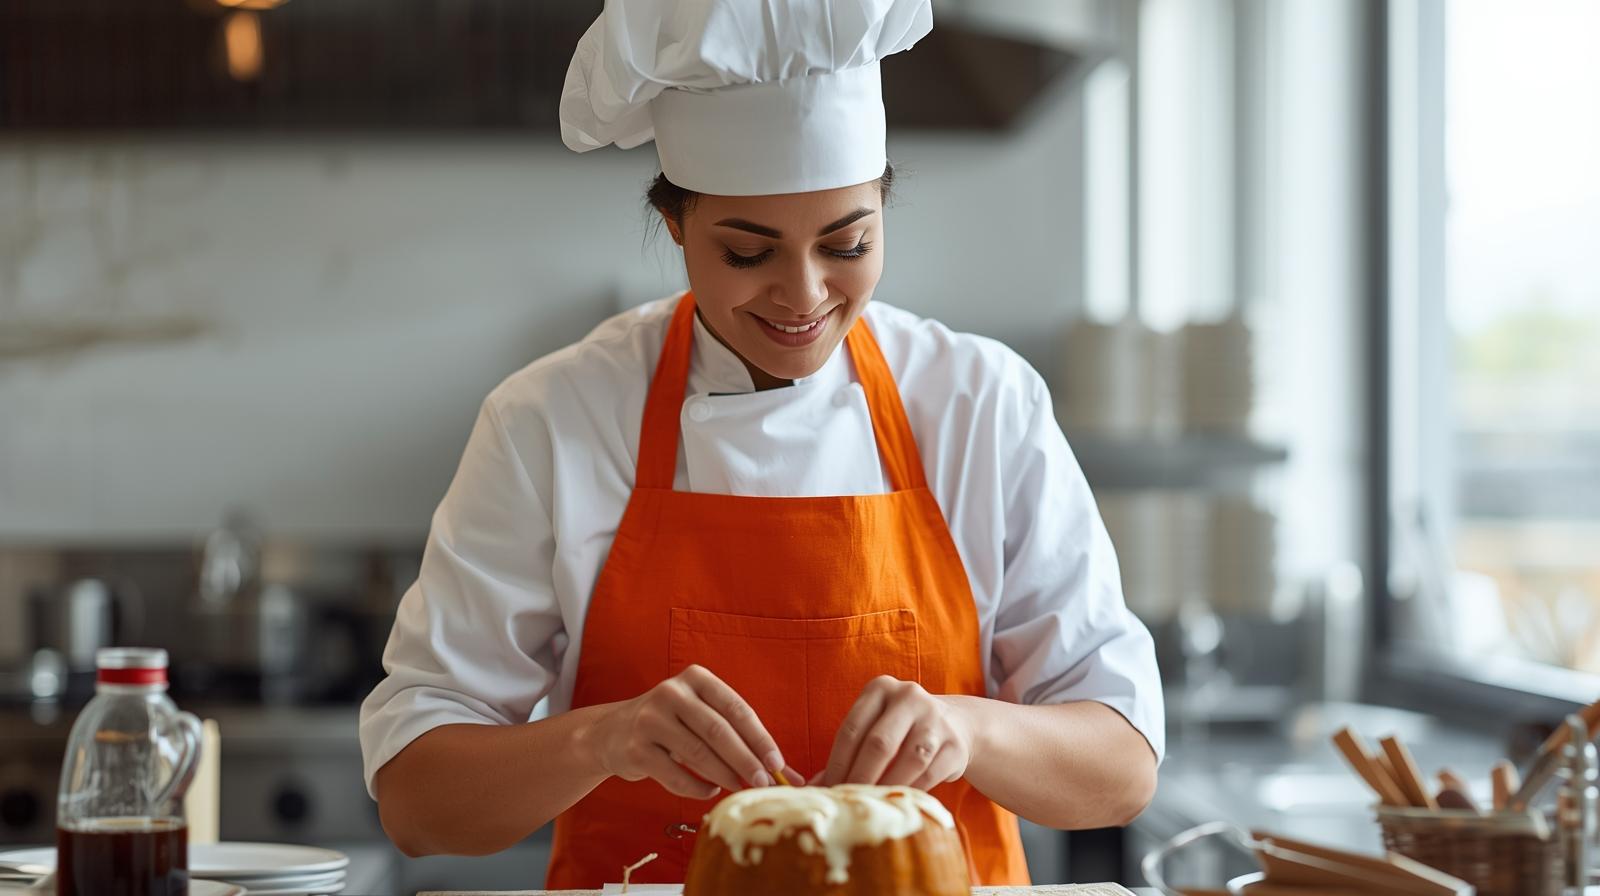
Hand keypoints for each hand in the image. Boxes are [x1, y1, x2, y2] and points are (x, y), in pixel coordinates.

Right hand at [586, 665, 788, 799]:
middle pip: (718, 731)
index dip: (760, 738)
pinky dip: (698, 788)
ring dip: (725, 776)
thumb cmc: (674, 725)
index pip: (736, 709)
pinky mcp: (635, 749)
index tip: (778, 764)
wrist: (613, 732)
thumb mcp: (704, 718)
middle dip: (746, 760)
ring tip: (740, 788)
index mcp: (696, 678)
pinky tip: (710, 790)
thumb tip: (793, 774)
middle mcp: (671, 693)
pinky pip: (676, 776)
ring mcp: (650, 720)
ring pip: (698, 754)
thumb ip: (743, 740)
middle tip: (764, 783)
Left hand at [817, 676, 973, 789]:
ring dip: (886, 787)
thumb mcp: (874, 726)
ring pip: (908, 760)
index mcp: (881, 688)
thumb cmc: (900, 729)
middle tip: (848, 802)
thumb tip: (815, 786)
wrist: (955, 724)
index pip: (852, 729)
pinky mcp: (955, 744)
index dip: (837, 763)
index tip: (827, 789)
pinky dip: (910, 791)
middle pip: (879, 744)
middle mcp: (909, 697)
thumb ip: (848, 751)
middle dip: (859, 778)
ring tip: (871, 806)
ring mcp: (936, 719)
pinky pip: (929, 775)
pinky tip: (897, 801)